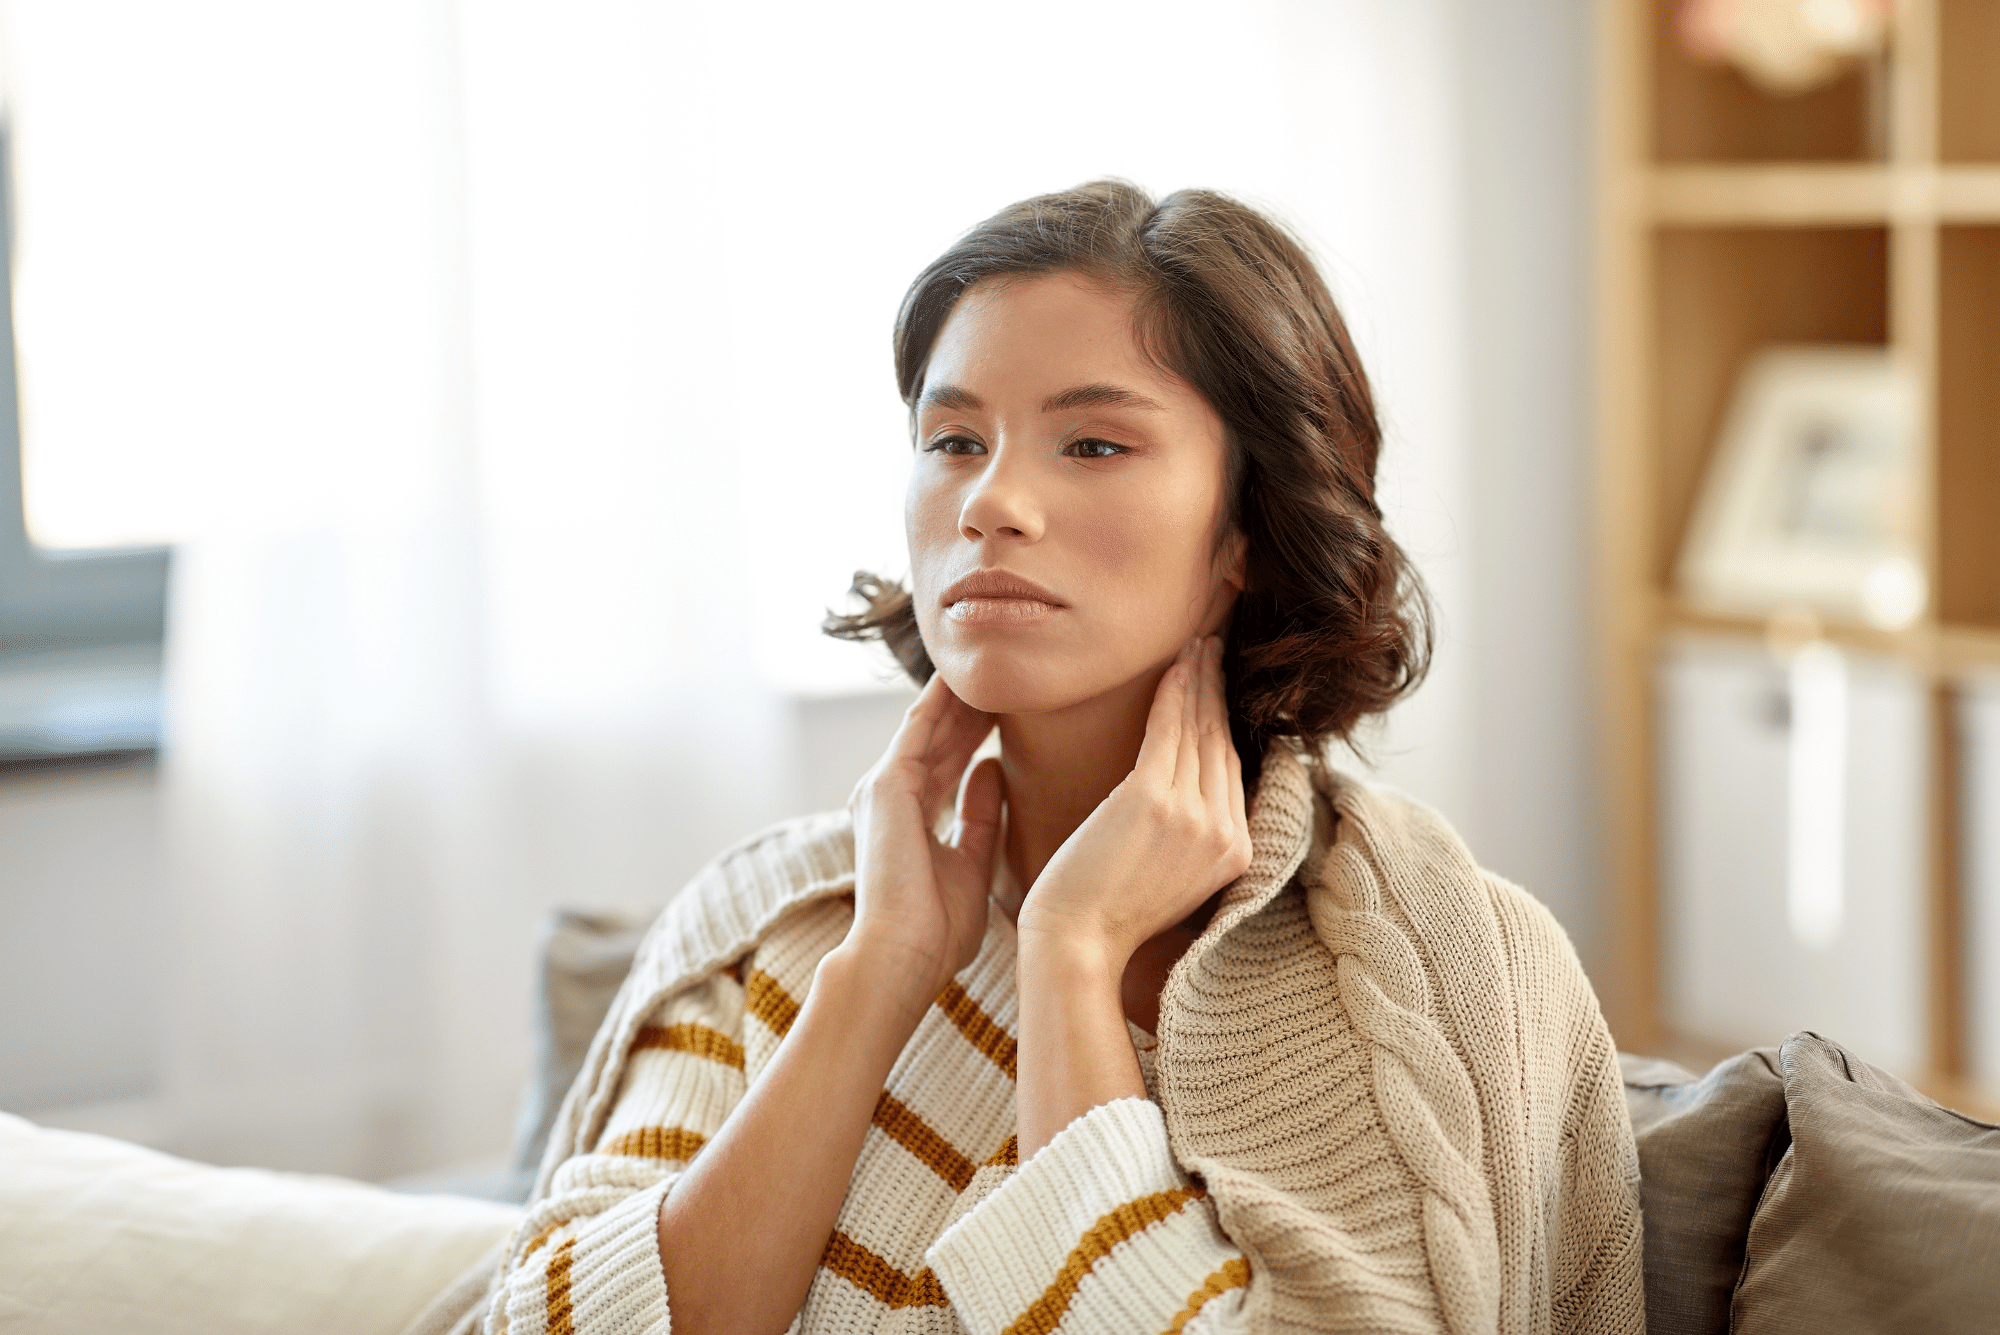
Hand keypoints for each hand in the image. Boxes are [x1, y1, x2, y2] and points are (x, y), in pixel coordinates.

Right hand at [843, 673, 1004, 1011]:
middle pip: (940, 738)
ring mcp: (884, 788)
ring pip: (931, 725)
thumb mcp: (973, 866)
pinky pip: (919, 727)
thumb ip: (982, 821)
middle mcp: (891, 797)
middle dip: (974, 707)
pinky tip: (966, 674)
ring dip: (962, 695)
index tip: (1014, 711)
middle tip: (1012, 672)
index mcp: (911, 821)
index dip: (979, 735)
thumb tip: (996, 773)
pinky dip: (943, 699)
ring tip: (996, 662)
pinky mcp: (886, 784)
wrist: (901, 958)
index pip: (949, 764)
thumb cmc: (936, 932)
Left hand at [1016, 636, 1251, 969]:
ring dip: (1199, 677)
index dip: (1224, 720)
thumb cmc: (1105, 914)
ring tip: (1195, 643)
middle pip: (1223, 741)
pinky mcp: (1155, 800)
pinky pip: (1170, 729)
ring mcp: (1195, 816)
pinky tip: (1173, 665)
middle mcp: (1226, 833)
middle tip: (1213, 643)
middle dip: (1218, 687)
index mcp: (1236, 854)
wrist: (1075, 946)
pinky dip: (1173, 691)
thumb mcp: (1169, 875)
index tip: (1216, 683)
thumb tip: (1185, 791)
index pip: (1232, 769)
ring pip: (1201, 728)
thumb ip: (1189, 834)